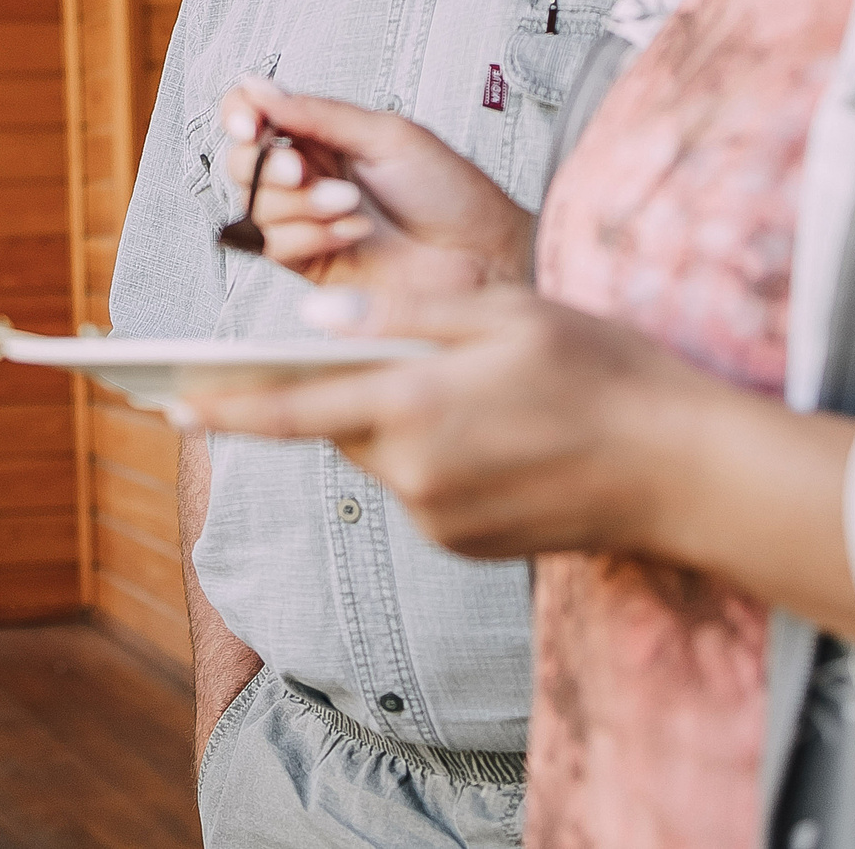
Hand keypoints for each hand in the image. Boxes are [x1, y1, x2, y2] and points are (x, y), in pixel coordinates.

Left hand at [178, 285, 854, 645]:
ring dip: (401, 414)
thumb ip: (400, 311)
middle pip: (340, 422)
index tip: (169, 401)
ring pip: (382, 452)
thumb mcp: (502, 311)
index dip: (226, 405)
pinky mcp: (462, 542)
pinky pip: (419, 485)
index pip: (292, 407)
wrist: (685, 471)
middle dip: (348, 384)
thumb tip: (315, 316)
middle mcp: (414, 475)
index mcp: (415, 408)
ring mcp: (438, 518)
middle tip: (398, 348)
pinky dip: (435, 451)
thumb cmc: (603, 371)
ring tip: (481, 388)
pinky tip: (499, 430)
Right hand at [218, 78, 535, 294]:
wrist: (484, 253)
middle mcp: (308, 175)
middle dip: (268, 166)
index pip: (255, 113)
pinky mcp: (310, 262)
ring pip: (254, 207)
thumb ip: (317, 113)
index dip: (240, 114)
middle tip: (303, 169)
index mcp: (324, 135)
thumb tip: (258, 86)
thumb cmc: (452, 192)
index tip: (252, 123)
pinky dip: (309, 236)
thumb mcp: (387, 135)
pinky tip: (351, 232)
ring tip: (349, 205)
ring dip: (299, 205)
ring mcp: (306, 220)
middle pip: (242, 162)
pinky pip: (274, 247)